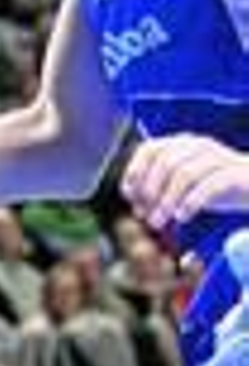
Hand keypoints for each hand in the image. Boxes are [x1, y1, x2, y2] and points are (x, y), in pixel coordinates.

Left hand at [122, 133, 248, 230]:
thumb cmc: (218, 186)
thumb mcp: (185, 186)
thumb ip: (161, 191)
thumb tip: (137, 207)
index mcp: (182, 144)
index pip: (150, 148)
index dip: (136, 170)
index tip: (129, 195)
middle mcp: (198, 146)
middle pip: (165, 162)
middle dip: (150, 191)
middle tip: (145, 214)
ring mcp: (219, 157)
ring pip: (184, 173)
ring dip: (167, 200)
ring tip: (159, 221)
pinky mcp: (235, 174)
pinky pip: (208, 185)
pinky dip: (190, 202)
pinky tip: (182, 217)